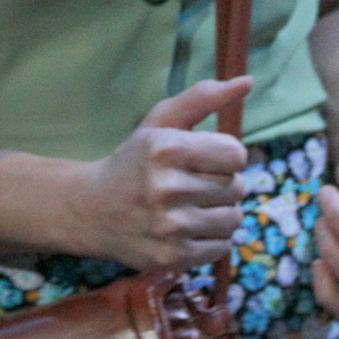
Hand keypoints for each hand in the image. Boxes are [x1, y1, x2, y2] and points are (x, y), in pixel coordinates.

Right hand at [69, 78, 252, 270]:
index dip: (225, 156)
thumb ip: (202, 98)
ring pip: (234, 218)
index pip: (236, 154)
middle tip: (190, 184)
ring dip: (220, 212)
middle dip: (221, 184)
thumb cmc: (134, 161)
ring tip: (191, 207)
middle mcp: (167, 187)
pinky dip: (212, 237)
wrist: (90, 210)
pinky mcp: (173, 257)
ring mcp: (170, 227)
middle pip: (238, 187)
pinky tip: (186, 228)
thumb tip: (247, 81)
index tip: (204, 159)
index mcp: (165, 148)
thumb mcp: (159, 124)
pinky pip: (223, 246)